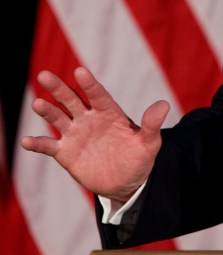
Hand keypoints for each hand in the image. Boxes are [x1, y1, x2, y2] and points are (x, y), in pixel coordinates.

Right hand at [20, 66, 168, 203]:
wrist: (125, 183)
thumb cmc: (139, 158)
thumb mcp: (149, 143)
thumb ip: (152, 125)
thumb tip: (164, 104)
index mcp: (109, 113)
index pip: (98, 95)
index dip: (89, 84)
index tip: (80, 71)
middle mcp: (89, 119)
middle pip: (72, 100)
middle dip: (59, 88)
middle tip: (44, 75)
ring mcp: (75, 134)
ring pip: (58, 118)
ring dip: (47, 111)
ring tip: (38, 104)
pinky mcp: (65, 152)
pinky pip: (49, 146)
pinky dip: (37, 144)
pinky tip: (26, 141)